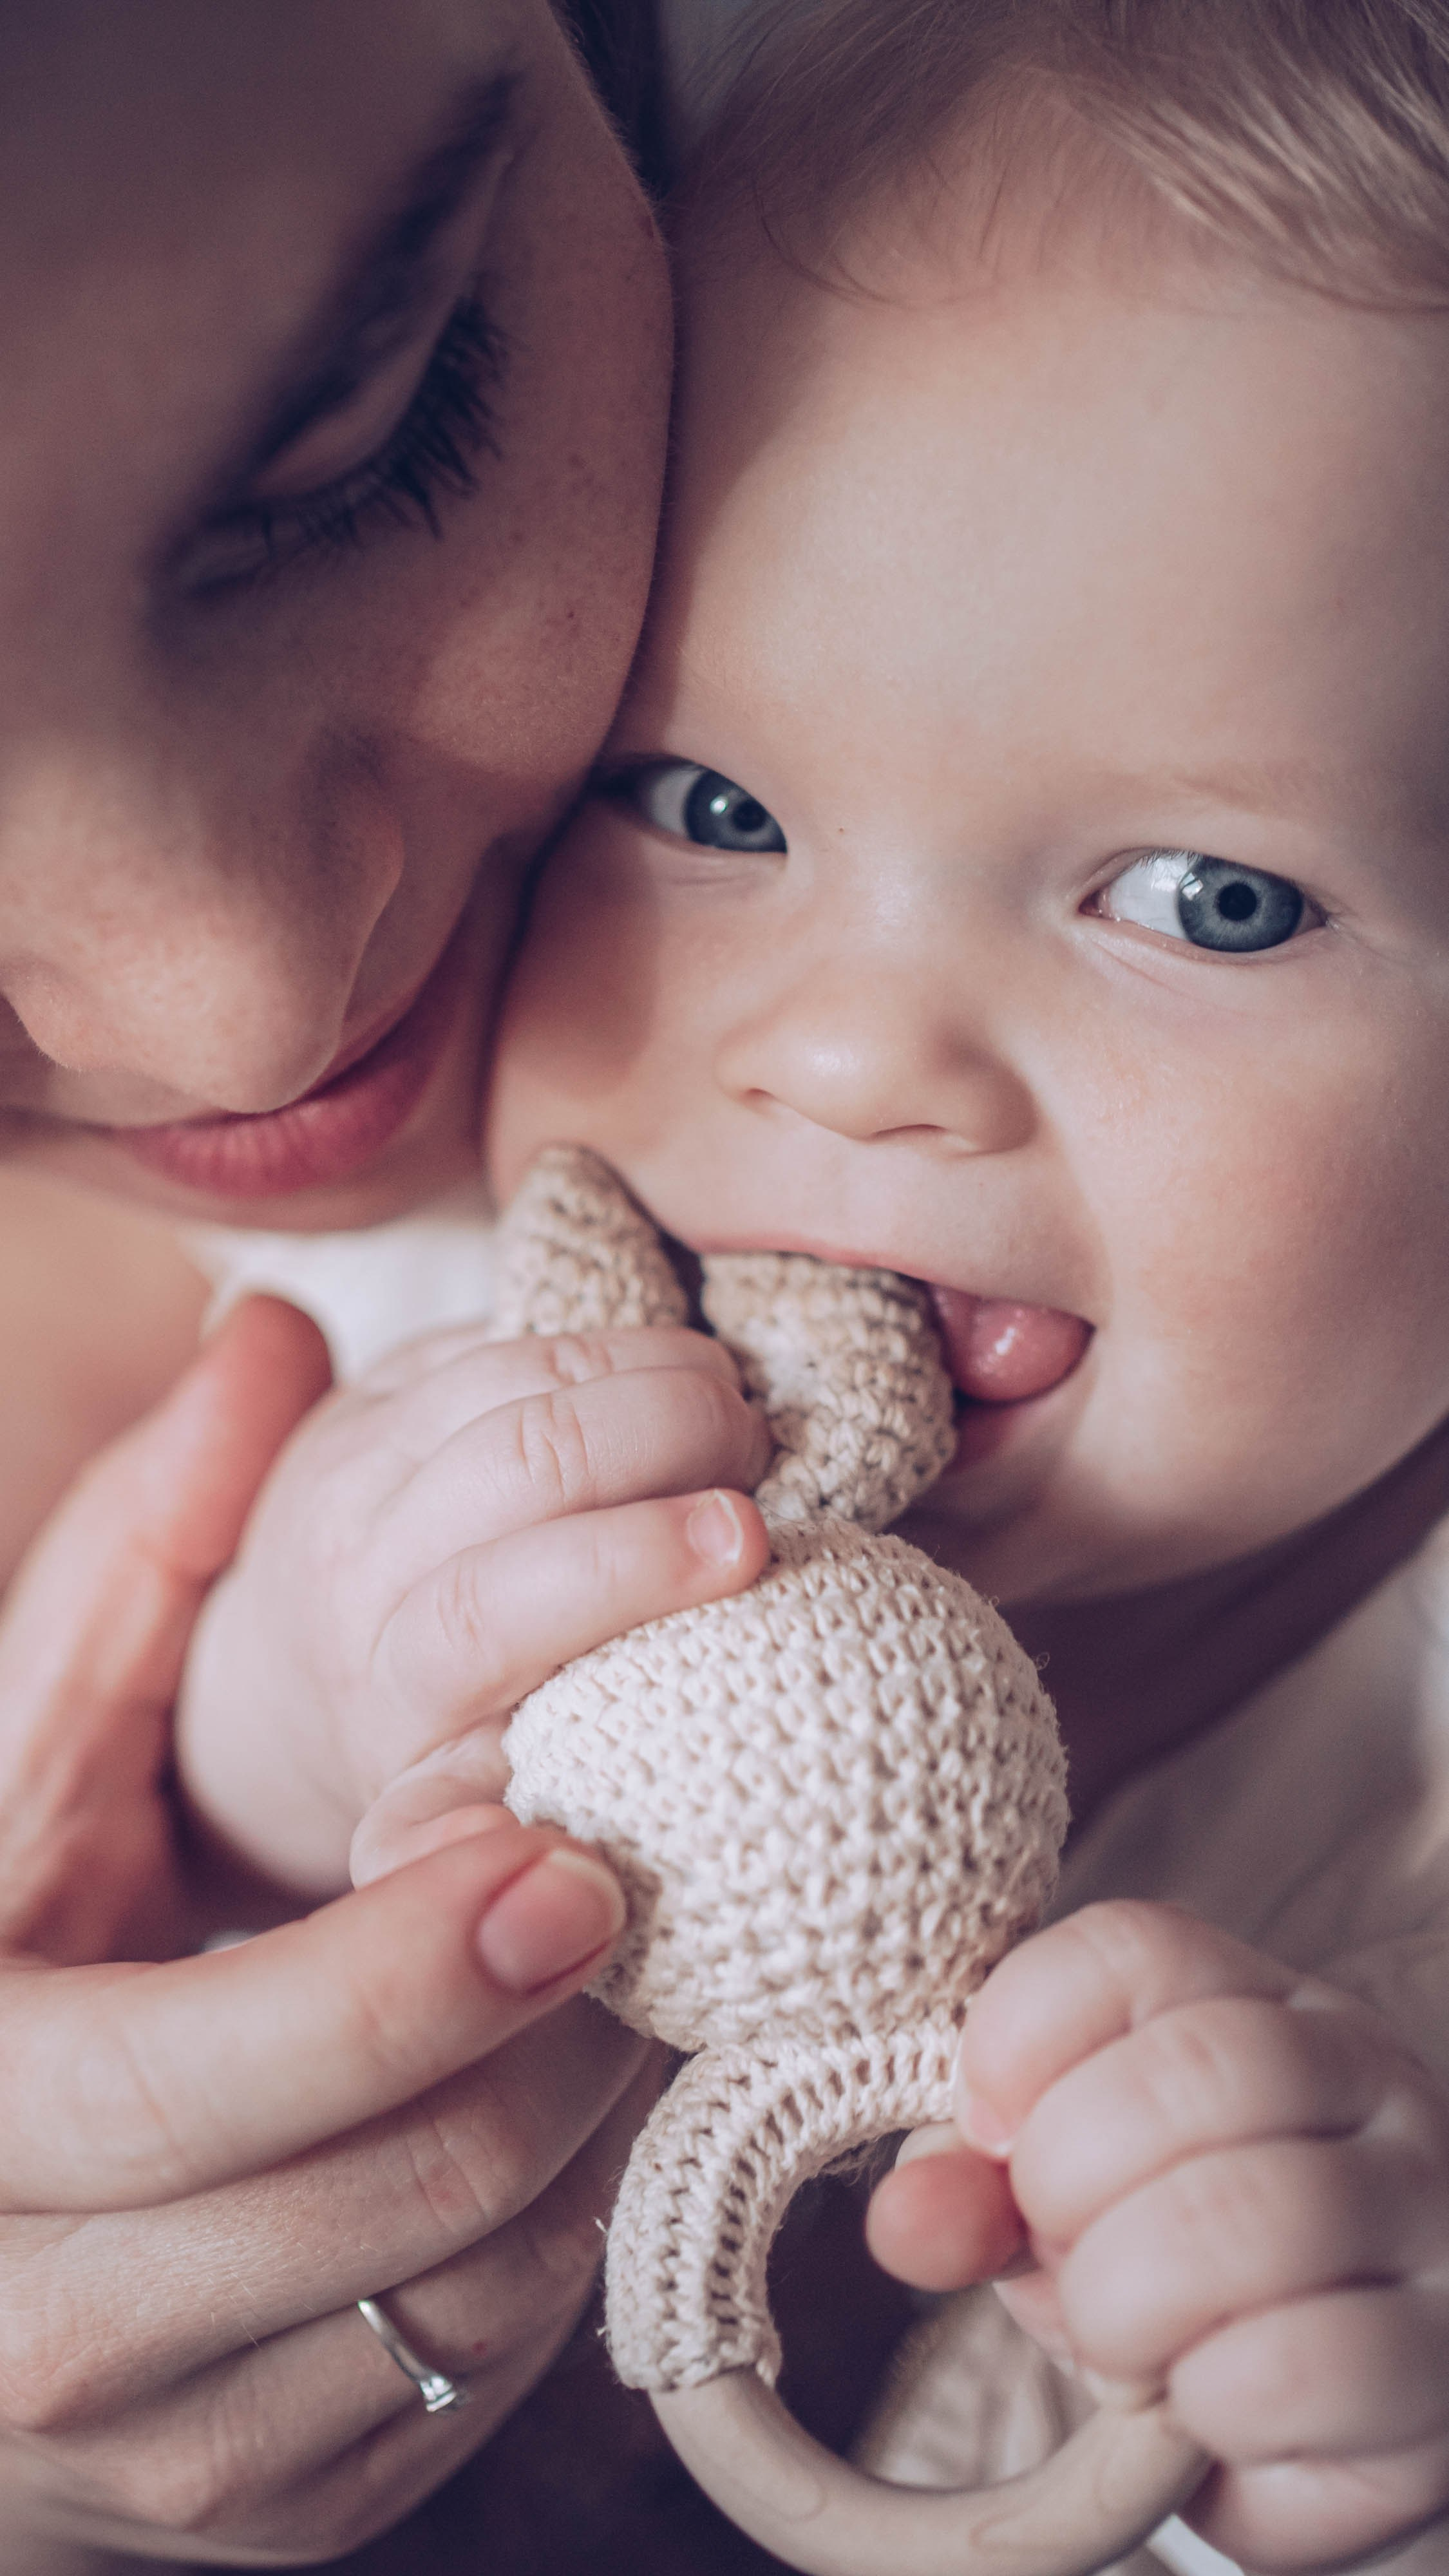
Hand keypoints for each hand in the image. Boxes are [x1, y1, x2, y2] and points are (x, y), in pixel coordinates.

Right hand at [0, 1303, 653, 2569]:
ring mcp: (177, 2462)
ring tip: (628, 1973)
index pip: (218, 2080)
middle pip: (401, 2192)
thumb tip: (265, 1339)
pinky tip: (561, 2093)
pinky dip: (557, 2232)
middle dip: (563, 2036)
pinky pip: (481, 2377)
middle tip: (649, 1889)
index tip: (565, 1851)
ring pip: (476, 2297)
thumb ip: (128, 1572)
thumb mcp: (11, 1778)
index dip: (412, 1973)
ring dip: (589, 2127)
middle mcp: (50, 2336)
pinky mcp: (274, 2520)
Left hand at [868, 1902, 1448, 2571]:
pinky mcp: (1441, 2362)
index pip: (1134, 1947)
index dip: (1018, 2038)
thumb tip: (906, 2217)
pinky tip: (1207, 2403)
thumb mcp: (1059, 2211)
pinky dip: (1205, 2401)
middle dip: (1066, 2184)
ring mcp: (1428, 2209)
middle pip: (1190, 2071)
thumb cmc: (1173, 2286)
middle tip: (1055, 2253)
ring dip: (1123, 2303)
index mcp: (1264, 2002)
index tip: (986, 2132)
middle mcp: (1371, 2078)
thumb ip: (972, 2194)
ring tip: (1122, 2341)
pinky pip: (1291, 2366)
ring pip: (1242, 2215)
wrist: (1314, 2433)